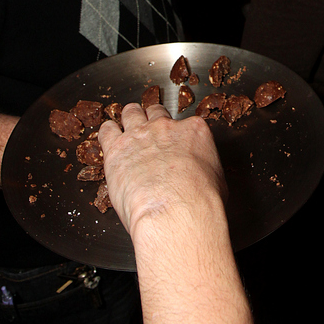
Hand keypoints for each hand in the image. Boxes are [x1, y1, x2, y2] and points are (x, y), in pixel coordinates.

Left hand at [98, 102, 226, 237]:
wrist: (176, 211)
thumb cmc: (199, 202)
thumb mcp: (216, 181)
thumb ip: (205, 168)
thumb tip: (202, 177)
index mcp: (193, 132)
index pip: (185, 124)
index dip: (178, 135)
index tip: (175, 146)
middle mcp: (166, 128)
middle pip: (156, 112)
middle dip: (152, 120)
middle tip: (150, 132)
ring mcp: (140, 135)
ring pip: (131, 113)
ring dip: (129, 119)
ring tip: (126, 127)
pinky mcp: (117, 148)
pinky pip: (107, 130)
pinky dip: (108, 133)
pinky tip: (109, 139)